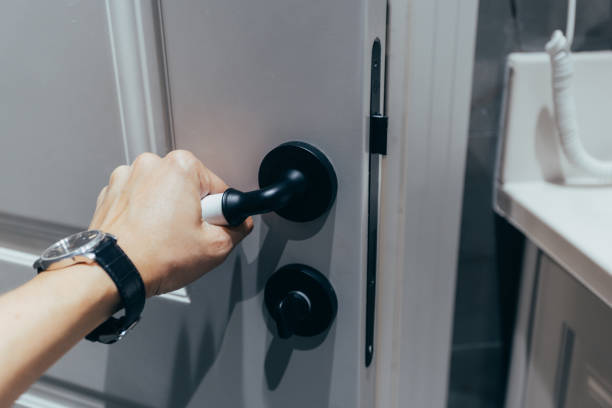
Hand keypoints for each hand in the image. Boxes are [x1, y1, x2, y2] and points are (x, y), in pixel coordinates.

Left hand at [89, 150, 252, 296]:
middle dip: (191, 210)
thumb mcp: (216, 248)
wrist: (110, 272)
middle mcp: (151, 164)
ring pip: (163, 194)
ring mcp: (127, 177)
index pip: (217, 188)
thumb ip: (238, 228)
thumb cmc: (154, 257)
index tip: (208, 228)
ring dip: (166, 212)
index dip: (218, 213)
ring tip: (163, 239)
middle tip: (185, 237)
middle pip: (189, 188)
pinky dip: (144, 216)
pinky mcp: (111, 193)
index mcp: (181, 166)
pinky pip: (139, 201)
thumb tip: (239, 223)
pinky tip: (146, 237)